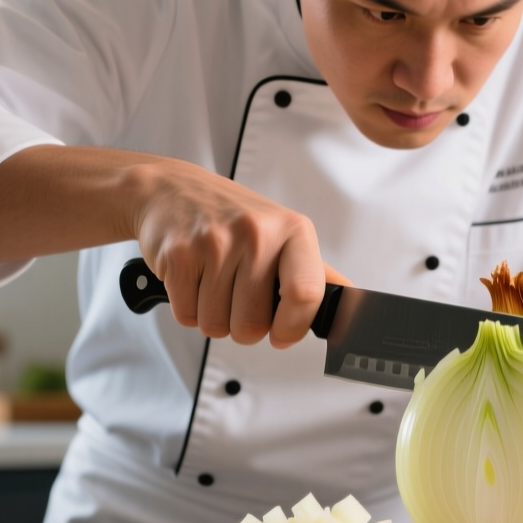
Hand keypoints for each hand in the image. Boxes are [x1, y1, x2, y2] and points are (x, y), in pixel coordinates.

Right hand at [132, 160, 343, 347]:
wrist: (171, 189)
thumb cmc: (232, 217)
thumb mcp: (282, 234)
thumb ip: (315, 273)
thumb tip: (351, 304)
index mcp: (292, 231)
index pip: (306, 295)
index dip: (293, 327)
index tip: (282, 333)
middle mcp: (256, 234)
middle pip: (253, 324)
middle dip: (244, 326)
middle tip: (237, 297)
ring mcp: (214, 243)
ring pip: (217, 325)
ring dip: (213, 317)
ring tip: (213, 283)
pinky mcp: (178, 255)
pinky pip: (187, 315)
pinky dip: (188, 308)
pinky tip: (193, 279)